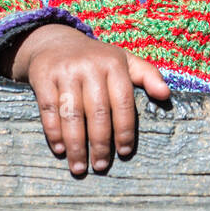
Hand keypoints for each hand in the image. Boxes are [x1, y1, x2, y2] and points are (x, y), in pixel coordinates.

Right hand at [17, 24, 170, 174]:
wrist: (56, 42)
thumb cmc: (97, 59)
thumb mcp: (125, 60)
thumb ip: (148, 75)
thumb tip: (166, 95)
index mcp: (114, 63)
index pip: (123, 102)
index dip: (124, 130)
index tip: (124, 152)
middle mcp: (90, 66)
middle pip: (98, 112)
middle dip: (100, 144)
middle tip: (100, 166)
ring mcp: (65, 71)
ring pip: (72, 114)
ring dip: (76, 145)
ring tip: (79, 168)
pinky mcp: (43, 77)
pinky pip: (49, 110)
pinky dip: (54, 132)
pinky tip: (60, 150)